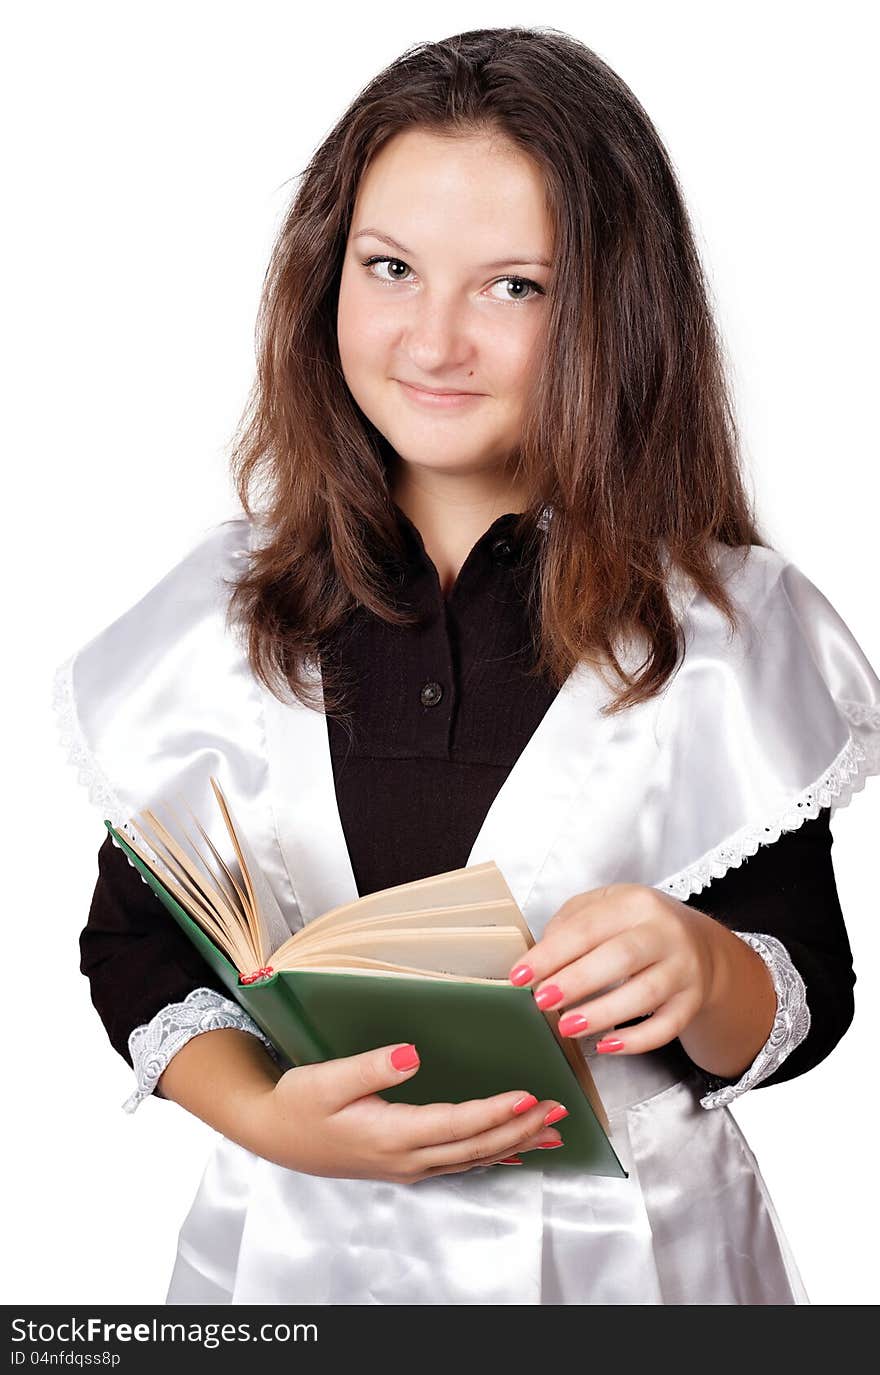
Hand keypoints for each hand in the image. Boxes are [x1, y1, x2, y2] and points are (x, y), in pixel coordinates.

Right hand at [248, 1042, 567, 1181]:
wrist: (275, 1134)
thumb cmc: (299, 1104)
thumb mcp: (326, 1078)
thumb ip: (370, 1066)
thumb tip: (411, 1054)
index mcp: (390, 1134)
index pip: (456, 1124)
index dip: (495, 1112)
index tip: (528, 1095)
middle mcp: (407, 1157)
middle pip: (476, 1146)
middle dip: (520, 1128)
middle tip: (558, 1108)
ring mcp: (408, 1165)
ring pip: (473, 1158)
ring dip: (514, 1143)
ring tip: (552, 1130)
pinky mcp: (406, 1164)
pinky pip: (459, 1162)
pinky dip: (491, 1155)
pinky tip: (511, 1151)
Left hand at [509, 883, 722, 1055]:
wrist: (700, 945)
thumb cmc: (638, 926)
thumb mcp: (607, 906)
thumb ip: (571, 923)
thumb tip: (541, 958)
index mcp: (635, 903)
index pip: (587, 928)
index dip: (550, 954)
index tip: (519, 976)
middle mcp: (664, 932)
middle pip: (620, 957)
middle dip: (576, 981)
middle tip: (542, 1001)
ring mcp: (683, 968)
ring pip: (645, 994)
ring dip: (602, 1013)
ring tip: (567, 1026)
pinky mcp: (691, 1001)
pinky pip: (667, 1027)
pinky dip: (636, 1040)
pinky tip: (606, 1046)